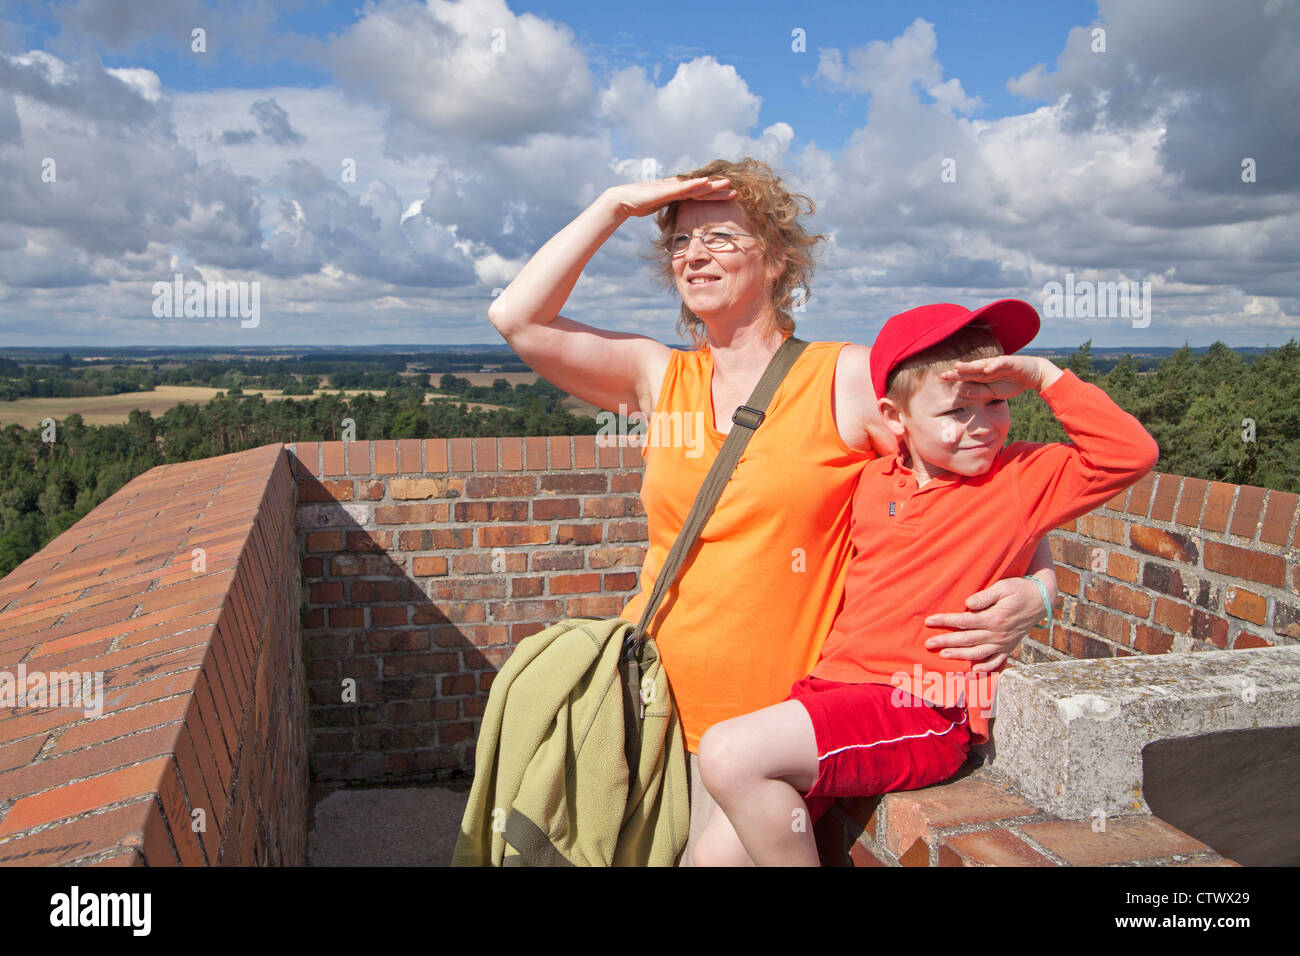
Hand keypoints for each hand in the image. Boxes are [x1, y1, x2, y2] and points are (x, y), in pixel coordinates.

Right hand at [604, 176, 736, 220]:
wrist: (624, 200)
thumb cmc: (640, 204)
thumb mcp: (660, 208)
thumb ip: (670, 211)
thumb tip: (677, 222)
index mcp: (678, 193)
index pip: (700, 194)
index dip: (714, 196)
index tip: (728, 198)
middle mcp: (677, 187)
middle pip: (702, 189)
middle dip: (719, 190)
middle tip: (735, 191)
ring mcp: (672, 187)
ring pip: (696, 186)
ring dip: (712, 186)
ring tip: (727, 185)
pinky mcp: (666, 189)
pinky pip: (683, 187)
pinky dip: (695, 185)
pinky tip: (706, 182)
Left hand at [923, 576, 1046, 672]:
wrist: (1041, 600)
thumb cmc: (1019, 590)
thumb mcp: (1003, 587)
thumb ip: (985, 596)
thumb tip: (968, 604)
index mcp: (994, 618)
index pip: (964, 621)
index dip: (945, 621)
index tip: (929, 621)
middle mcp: (998, 634)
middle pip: (967, 640)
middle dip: (946, 642)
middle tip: (928, 644)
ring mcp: (1004, 643)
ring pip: (978, 653)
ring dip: (959, 655)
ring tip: (943, 655)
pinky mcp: (1009, 647)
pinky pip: (996, 662)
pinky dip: (985, 668)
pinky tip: (973, 670)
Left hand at [939, 355, 1060, 401]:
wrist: (1033, 375)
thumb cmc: (1011, 384)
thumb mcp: (992, 392)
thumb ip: (978, 392)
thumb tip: (962, 391)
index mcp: (982, 375)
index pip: (966, 376)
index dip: (955, 376)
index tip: (942, 378)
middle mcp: (988, 368)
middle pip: (970, 369)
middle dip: (958, 372)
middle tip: (944, 374)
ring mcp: (998, 364)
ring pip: (982, 365)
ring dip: (971, 366)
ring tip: (959, 367)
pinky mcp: (1010, 362)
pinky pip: (1000, 364)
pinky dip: (994, 366)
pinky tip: (986, 369)